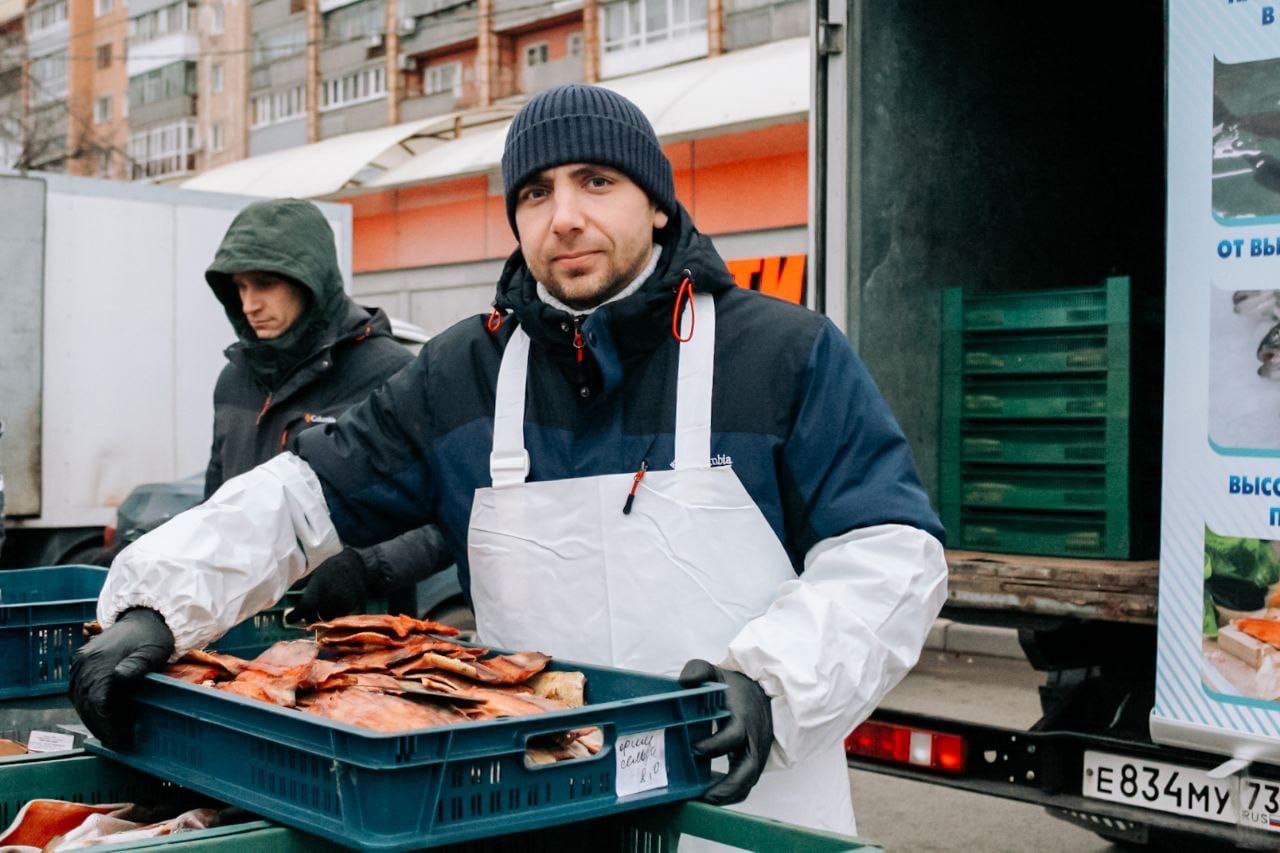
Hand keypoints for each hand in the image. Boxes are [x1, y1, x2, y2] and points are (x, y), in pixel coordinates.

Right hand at [69, 607, 173, 748]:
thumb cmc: (154, 637)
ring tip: (107, 733)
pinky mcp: (80, 661)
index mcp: (103, 661)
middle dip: (99, 726)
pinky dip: (85, 705)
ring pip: (78, 698)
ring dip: (90, 718)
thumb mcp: (153, 652)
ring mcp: (81, 661)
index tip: (119, 739)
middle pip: (86, 703)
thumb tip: (118, 677)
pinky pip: (76, 689)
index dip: (107, 723)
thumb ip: (137, 666)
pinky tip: (98, 716)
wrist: (145, 616)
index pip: (98, 701)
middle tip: (115, 742)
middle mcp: (86, 662)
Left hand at [288, 548, 369, 623]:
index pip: (304, 608)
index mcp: (319, 586)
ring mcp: (342, 603)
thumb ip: (301, 584)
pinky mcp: (351, 606)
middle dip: (308, 616)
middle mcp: (331, 597)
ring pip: (326, 618)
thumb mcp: (315, 571)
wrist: (357, 564)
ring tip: (322, 605)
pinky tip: (333, 602)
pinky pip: (338, 616)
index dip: (294, 616)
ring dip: (321, 615)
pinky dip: (333, 612)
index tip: (288, 618)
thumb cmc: (332, 566)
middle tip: (305, 612)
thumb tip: (284, 592)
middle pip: (314, 617)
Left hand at [678, 659, 773, 804]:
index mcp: (743, 717)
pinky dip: (732, 792)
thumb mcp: (717, 671)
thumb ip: (699, 670)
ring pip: (748, 781)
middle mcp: (753, 738)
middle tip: (705, 795)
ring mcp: (756, 752)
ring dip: (729, 794)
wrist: (765, 692)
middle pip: (749, 769)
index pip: (734, 735)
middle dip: (728, 786)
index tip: (695, 749)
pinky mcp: (754, 761)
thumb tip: (684, 681)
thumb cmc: (736, 686)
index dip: (715, 745)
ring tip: (705, 801)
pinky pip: (746, 782)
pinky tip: (711, 795)